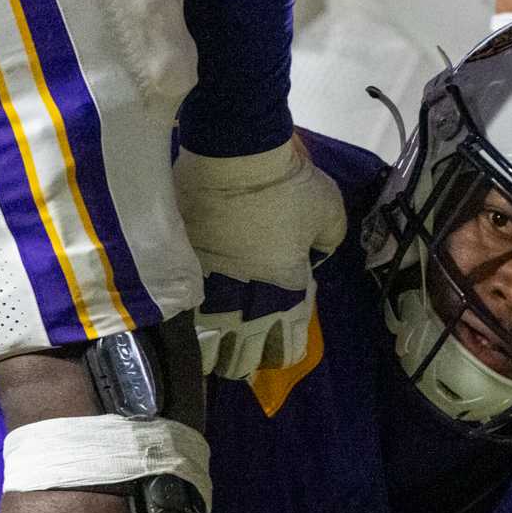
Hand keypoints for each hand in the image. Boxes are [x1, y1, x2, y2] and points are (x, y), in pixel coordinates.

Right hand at [177, 137, 348, 379]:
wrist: (234, 154)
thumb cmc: (288, 183)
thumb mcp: (329, 210)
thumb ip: (329, 240)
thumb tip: (318, 252)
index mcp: (287, 288)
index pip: (286, 340)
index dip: (284, 350)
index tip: (281, 349)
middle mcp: (247, 298)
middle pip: (244, 351)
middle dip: (246, 358)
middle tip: (243, 358)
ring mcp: (211, 285)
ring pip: (209, 340)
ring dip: (213, 351)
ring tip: (211, 355)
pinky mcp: (182, 265)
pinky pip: (182, 308)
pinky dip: (186, 323)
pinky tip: (184, 331)